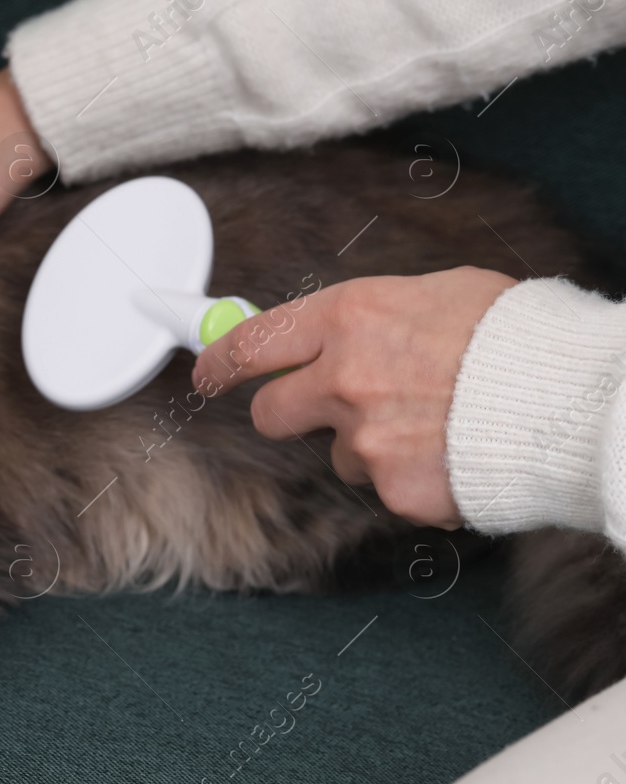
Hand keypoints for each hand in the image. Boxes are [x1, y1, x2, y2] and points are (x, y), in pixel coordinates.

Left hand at [190, 268, 516, 527]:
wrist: (574, 401)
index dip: (220, 361)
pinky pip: (386, 486)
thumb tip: (326, 334)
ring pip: (339, 454)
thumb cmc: (516, 335)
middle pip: (272, 412)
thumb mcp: (436, 292)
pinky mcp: (396, 491)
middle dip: (289, 410)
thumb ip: (371, 317)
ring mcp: (366, 441)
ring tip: (434, 424)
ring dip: (369, 444)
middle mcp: (344, 380)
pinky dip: (413, 476)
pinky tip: (454, 453)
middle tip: (324, 406)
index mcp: (350, 317)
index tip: (208, 371)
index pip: (252, 343)